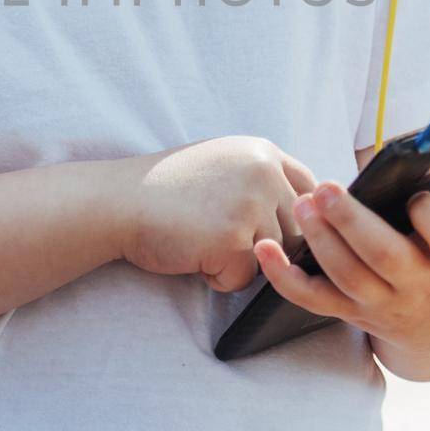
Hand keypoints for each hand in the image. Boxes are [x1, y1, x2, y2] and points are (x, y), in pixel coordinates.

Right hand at [123, 136, 317, 292]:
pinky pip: (244, 279)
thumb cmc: (165, 189)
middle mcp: (263, 172)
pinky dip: (218, 278)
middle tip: (222, 236)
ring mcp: (250, 204)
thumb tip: (305, 214)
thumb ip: (262, 179)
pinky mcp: (233, 238)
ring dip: (239, 262)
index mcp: (263, 151)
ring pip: (273, 258)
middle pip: (298, 231)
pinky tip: (193, 254)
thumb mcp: (222, 164)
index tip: (272, 229)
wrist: (119, 201)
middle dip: (267, 245)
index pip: (310, 191)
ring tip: (202, 241)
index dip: (296, 218)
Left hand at [252, 132, 429, 357]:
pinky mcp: (352, 312)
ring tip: (303, 204)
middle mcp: (419, 284)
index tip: (419, 196)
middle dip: (353, 225)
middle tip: (326, 190)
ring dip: (320, 243)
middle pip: (383, 258)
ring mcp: (382, 302)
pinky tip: (264, 249)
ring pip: (347, 278)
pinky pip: (313, 300)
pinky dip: (285, 278)